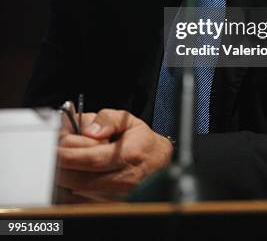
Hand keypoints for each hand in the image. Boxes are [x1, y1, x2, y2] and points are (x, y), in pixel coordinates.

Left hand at [57, 109, 173, 199]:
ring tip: (61, 163)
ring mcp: (117, 196)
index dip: (69, 154)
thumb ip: (108, 119)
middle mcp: (124, 179)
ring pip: (79, 193)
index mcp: (130, 154)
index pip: (93, 158)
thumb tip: (90, 130)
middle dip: (61, 167)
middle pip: (82, 179)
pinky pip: (81, 203)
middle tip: (51, 154)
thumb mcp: (128, 120)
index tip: (54, 148)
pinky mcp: (110, 205)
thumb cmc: (141, 140)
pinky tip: (68, 177)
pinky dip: (69, 191)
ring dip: (64, 179)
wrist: (158, 162)